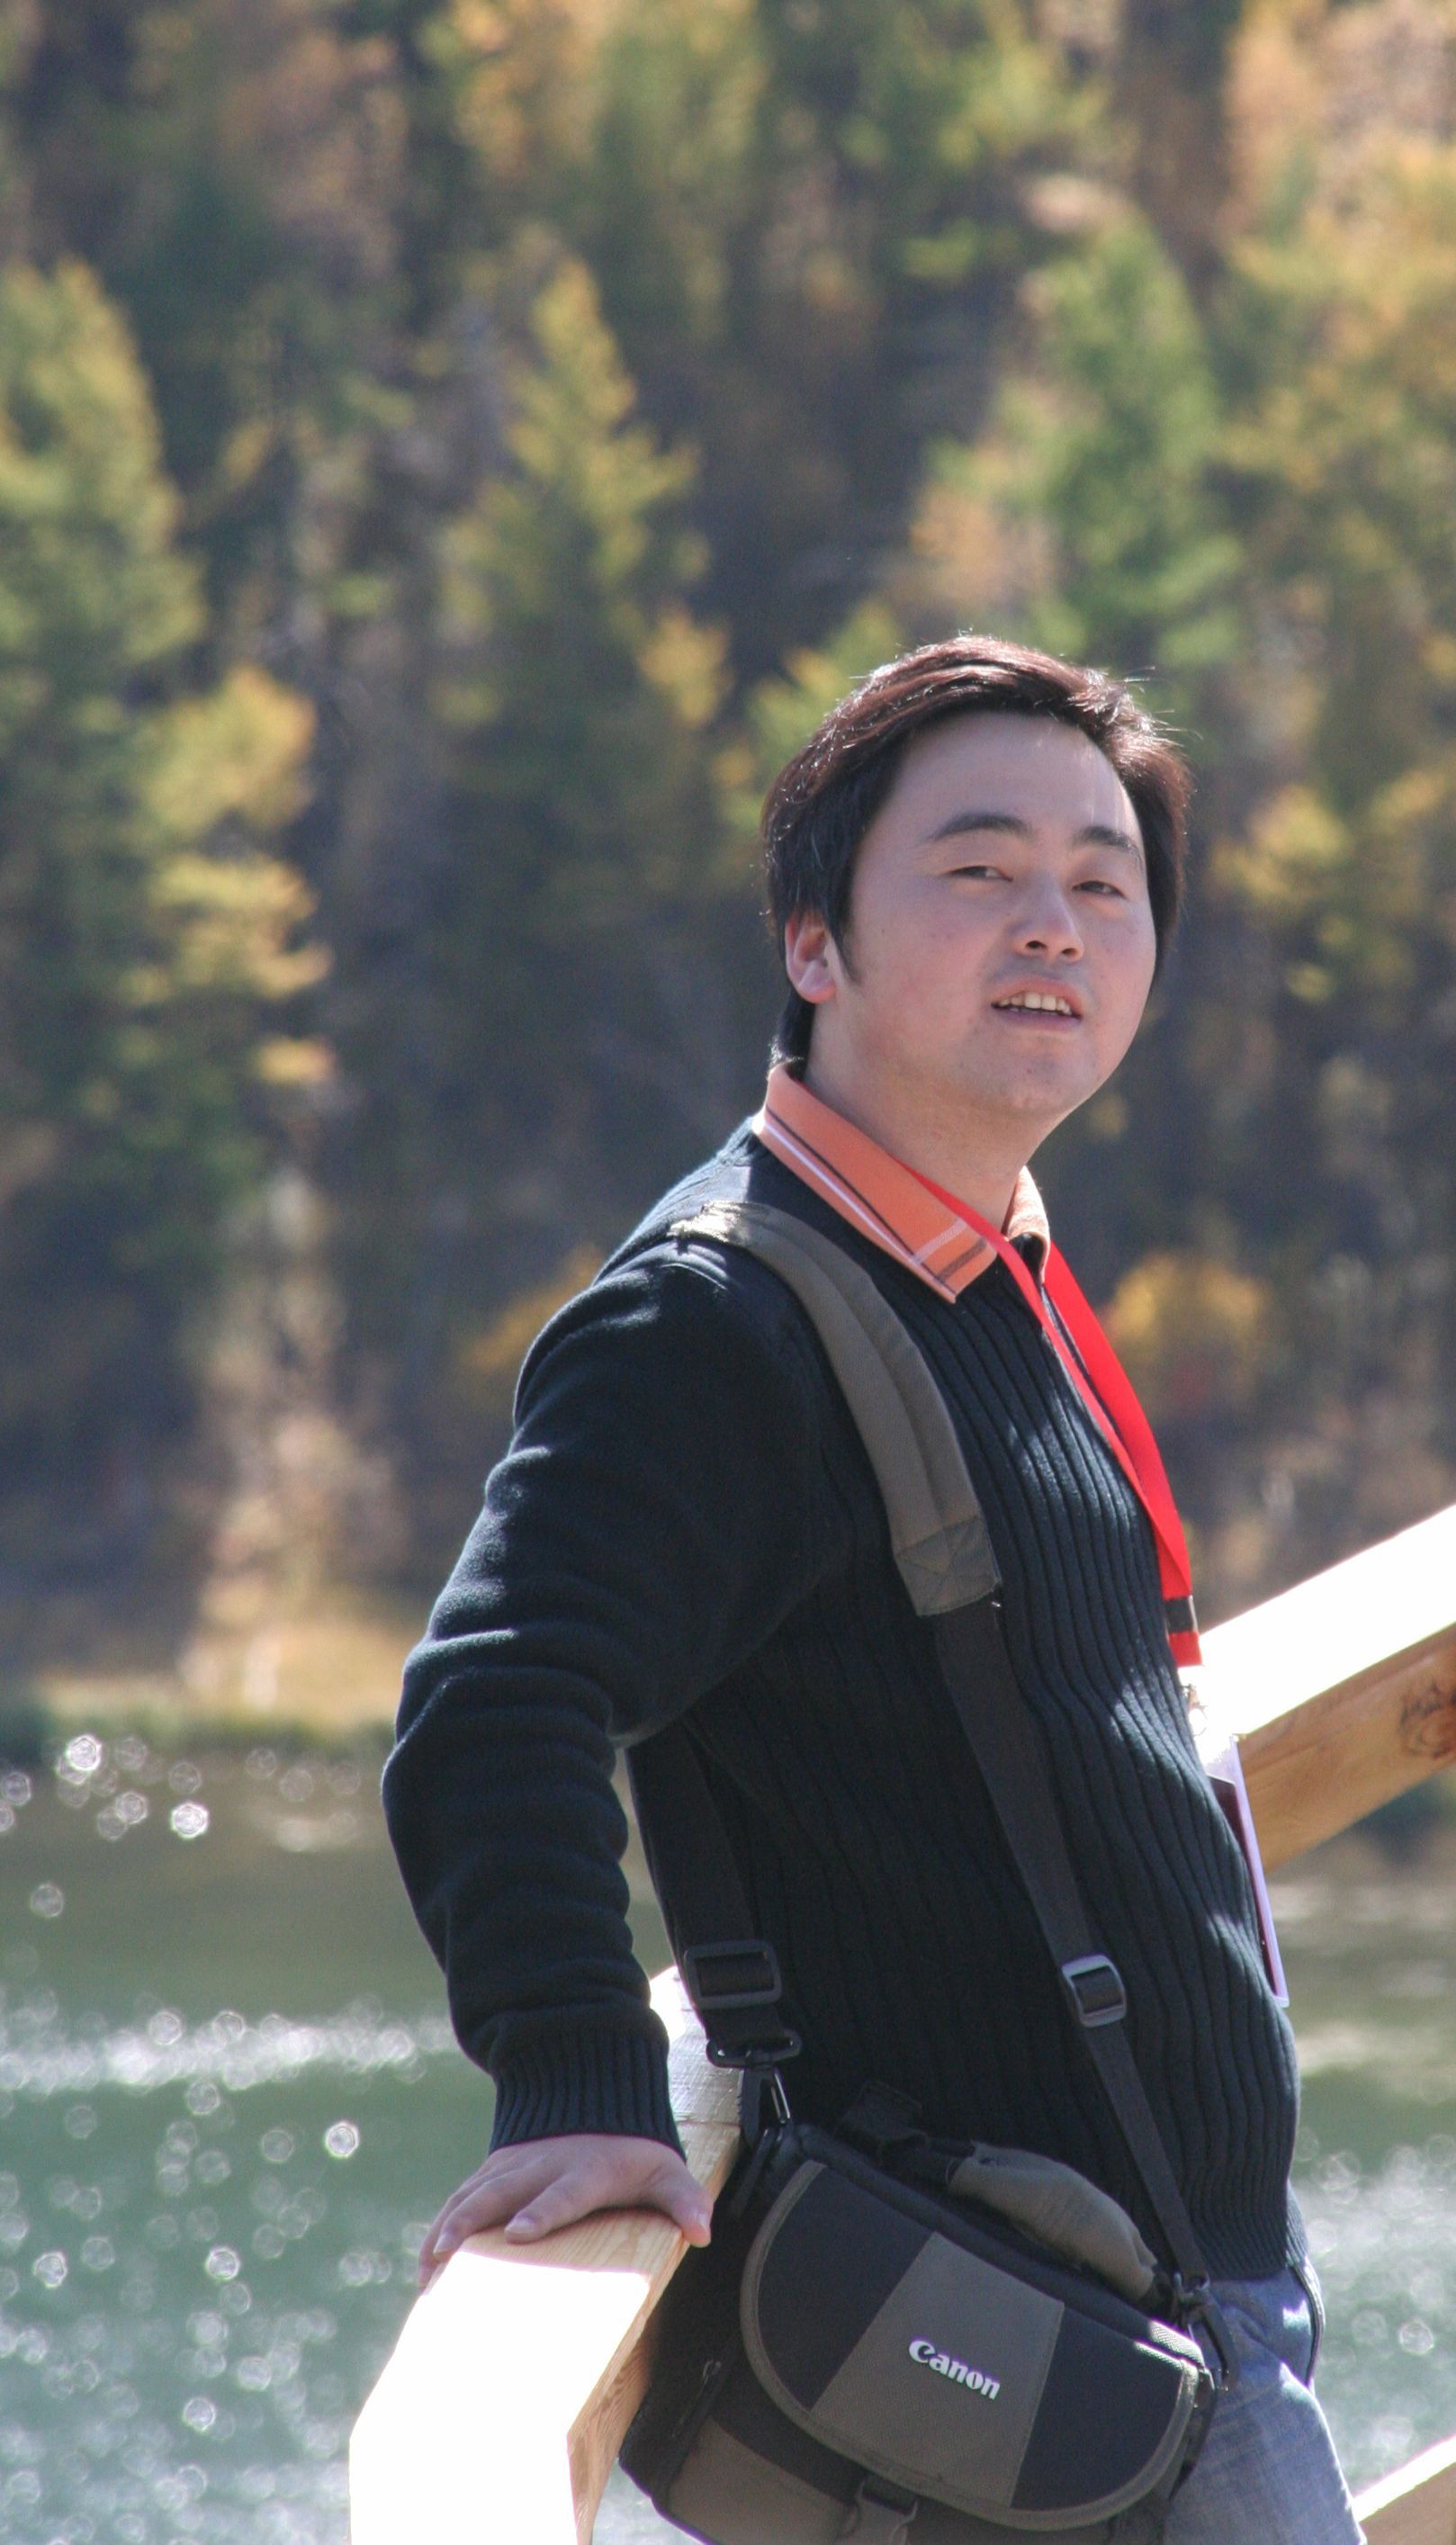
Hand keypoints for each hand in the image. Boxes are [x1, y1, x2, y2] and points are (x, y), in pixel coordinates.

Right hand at [417, 2132, 712, 2289]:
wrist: (591, 2091)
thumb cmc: (631, 2148)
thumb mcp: (663, 2168)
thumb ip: (684, 2198)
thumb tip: (704, 2232)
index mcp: (585, 2170)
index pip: (563, 2193)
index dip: (542, 2212)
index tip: (520, 2234)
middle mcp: (543, 2165)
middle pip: (502, 2192)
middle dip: (474, 2221)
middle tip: (447, 2254)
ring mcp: (514, 2165)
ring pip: (475, 2193)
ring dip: (451, 2225)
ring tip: (430, 2265)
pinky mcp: (495, 2169)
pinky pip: (463, 2195)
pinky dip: (443, 2223)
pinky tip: (428, 2261)